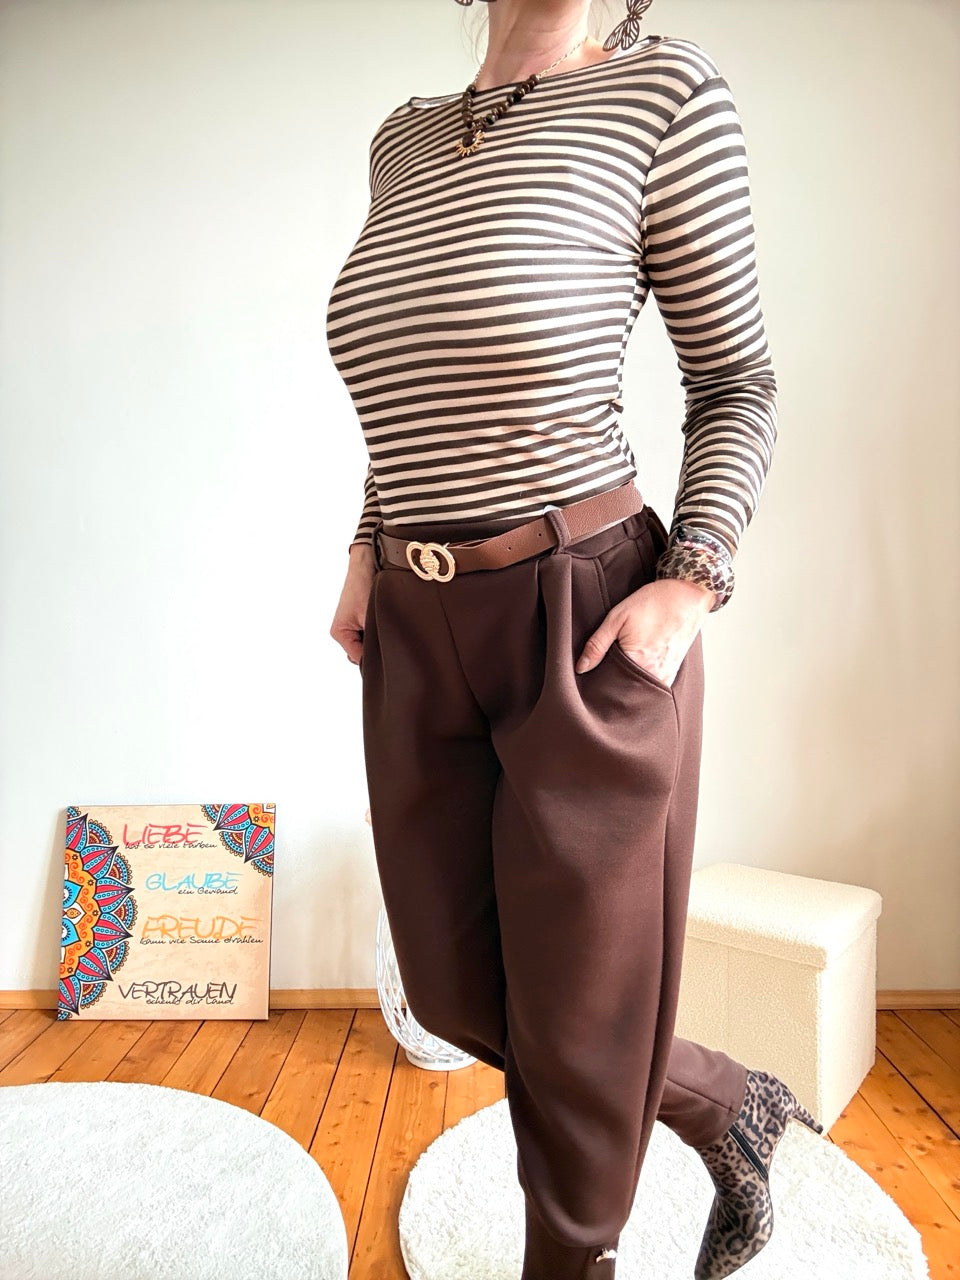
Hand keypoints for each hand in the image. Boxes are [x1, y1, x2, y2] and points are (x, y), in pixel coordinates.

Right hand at [330, 542, 376, 666]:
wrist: (368, 562)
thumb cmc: (363, 584)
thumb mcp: (368, 616)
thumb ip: (372, 640)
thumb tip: (381, 658)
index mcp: (340, 633)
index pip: (358, 659)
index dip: (373, 659)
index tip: (388, 653)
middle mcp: (345, 632)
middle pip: (363, 653)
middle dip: (376, 648)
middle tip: (388, 636)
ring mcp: (354, 626)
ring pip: (370, 643)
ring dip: (379, 636)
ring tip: (386, 623)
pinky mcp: (363, 620)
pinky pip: (374, 632)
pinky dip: (381, 628)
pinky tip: (386, 619)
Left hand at [574, 577, 715, 685]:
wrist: (687, 595)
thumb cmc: (652, 603)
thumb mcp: (617, 618)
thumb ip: (597, 644)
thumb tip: (581, 668)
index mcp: (636, 662)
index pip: (609, 684)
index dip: (598, 682)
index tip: (591, 676)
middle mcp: (653, 674)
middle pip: (625, 691)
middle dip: (613, 685)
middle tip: (604, 672)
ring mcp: (665, 676)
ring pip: (639, 690)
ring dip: (628, 684)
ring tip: (619, 671)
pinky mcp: (672, 673)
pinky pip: (652, 686)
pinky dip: (642, 682)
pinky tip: (635, 671)